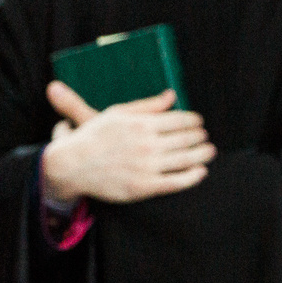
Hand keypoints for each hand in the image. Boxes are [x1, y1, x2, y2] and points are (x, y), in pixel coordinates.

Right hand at [39, 84, 214, 203]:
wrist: (72, 165)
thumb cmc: (94, 136)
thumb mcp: (118, 113)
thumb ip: (148, 105)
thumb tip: (172, 95)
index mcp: (141, 123)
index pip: (180, 119)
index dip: (194, 121)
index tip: (198, 122)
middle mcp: (147, 144)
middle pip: (186, 139)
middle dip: (200, 136)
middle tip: (204, 136)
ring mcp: (147, 167)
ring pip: (186, 159)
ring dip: (203, 154)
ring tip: (209, 151)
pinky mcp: (144, 187)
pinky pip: (177, 182)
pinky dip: (193, 176)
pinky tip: (201, 172)